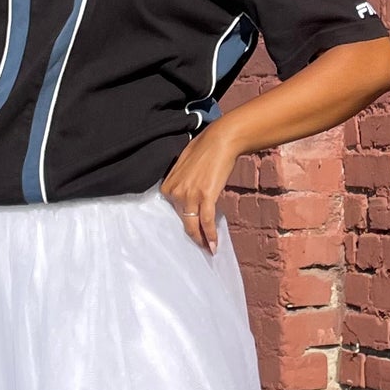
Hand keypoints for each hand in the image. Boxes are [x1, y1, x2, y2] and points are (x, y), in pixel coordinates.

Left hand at [160, 126, 238, 253]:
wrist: (221, 140)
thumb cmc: (205, 149)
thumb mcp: (184, 168)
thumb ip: (181, 185)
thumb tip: (187, 197)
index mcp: (168, 186)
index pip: (173, 212)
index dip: (184, 223)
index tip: (192, 232)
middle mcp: (175, 192)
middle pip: (183, 221)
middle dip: (193, 235)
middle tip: (201, 246)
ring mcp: (189, 196)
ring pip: (193, 226)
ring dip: (202, 240)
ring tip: (208, 249)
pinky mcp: (205, 197)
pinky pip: (206, 222)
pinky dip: (210, 236)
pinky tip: (214, 246)